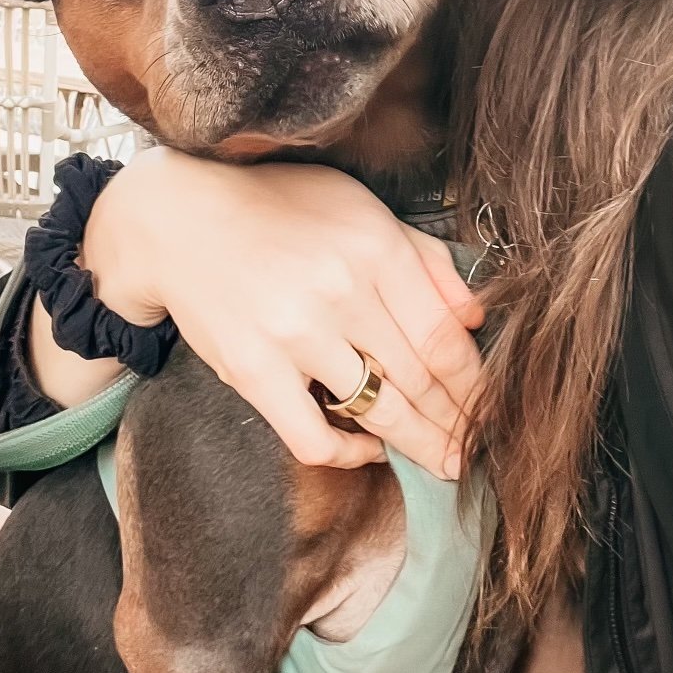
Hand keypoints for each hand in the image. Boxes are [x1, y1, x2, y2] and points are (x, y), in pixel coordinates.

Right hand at [81, 148, 484, 477]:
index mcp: (374, 246)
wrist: (179, 220)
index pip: (444, 334)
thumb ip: (423, 259)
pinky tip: (369, 450)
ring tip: (443, 464)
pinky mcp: (253, 371)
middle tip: (478, 446)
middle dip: (458, 420)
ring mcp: (294, 333)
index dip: (476, 382)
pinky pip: (313, 436)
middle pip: (421, 377)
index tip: (493, 406)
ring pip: (379, 410)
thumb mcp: (360, 209)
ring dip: (420, 445)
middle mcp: (340, 289)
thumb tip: (474, 317)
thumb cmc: (280, 209)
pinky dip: (348, 454)